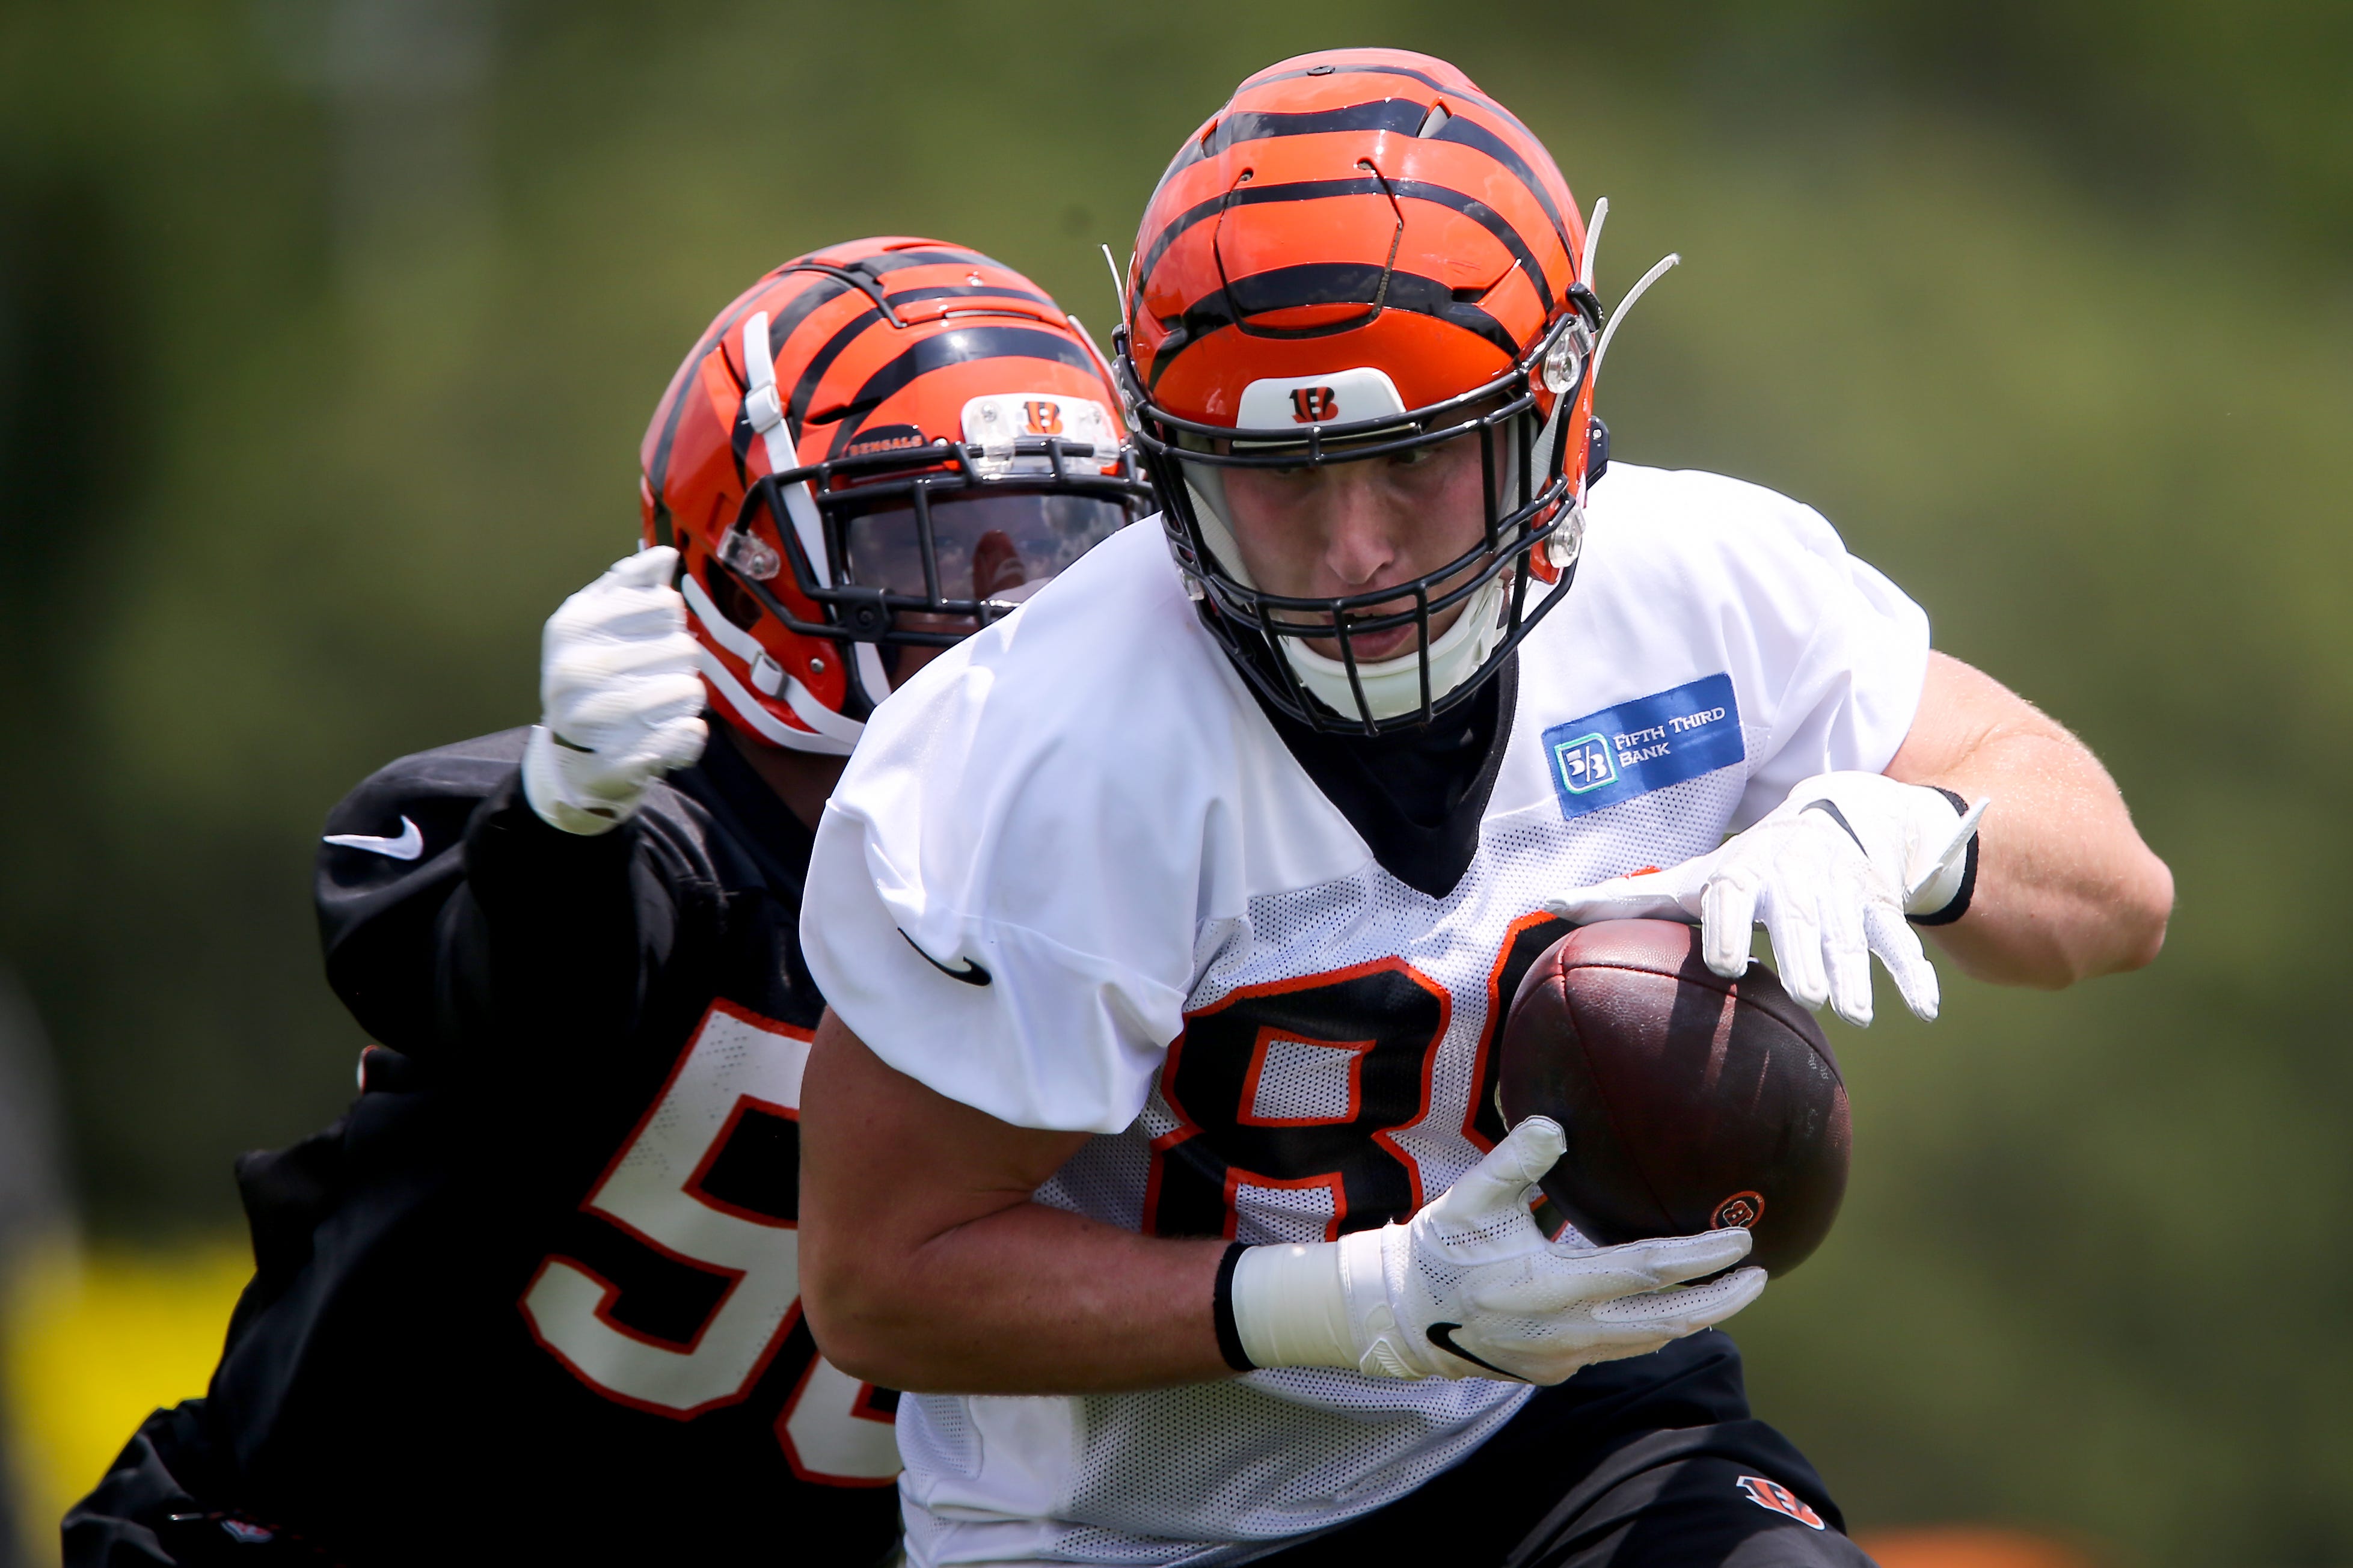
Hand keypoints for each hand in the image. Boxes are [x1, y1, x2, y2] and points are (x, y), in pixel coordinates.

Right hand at [521, 547, 708, 834]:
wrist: (569, 758)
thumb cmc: (591, 679)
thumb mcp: (598, 622)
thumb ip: (630, 584)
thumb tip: (665, 554)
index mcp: (572, 625)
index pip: (664, 603)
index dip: (671, 619)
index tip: (654, 633)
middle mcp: (575, 669)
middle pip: (682, 648)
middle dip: (682, 661)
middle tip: (660, 674)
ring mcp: (591, 719)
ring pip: (688, 691)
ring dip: (688, 696)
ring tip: (664, 702)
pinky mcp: (616, 763)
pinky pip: (680, 738)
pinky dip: (689, 735)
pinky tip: (679, 730)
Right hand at [1230, 1118, 1762, 1384]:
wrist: (1402, 1317)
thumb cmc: (1441, 1248)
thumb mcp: (1470, 1197)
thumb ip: (1516, 1160)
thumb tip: (1558, 1123)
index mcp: (1547, 1286)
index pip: (1643, 1272)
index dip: (1697, 1258)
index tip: (1739, 1239)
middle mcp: (1563, 1332)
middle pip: (1664, 1324)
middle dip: (1719, 1301)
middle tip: (1759, 1275)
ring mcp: (1562, 1358)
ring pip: (1645, 1342)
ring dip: (1691, 1317)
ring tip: (1726, 1290)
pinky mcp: (1556, 1371)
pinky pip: (1616, 1349)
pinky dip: (1650, 1326)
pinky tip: (1665, 1303)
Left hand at [1545, 771, 1985, 1025]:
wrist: (1834, 816)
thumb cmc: (1741, 867)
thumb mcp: (1690, 876)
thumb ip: (1623, 897)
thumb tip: (1545, 905)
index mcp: (1741, 874)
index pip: (1732, 897)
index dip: (1728, 928)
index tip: (1722, 964)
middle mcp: (1793, 879)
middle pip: (1799, 921)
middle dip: (1806, 955)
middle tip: (1809, 997)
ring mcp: (1841, 892)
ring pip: (1852, 936)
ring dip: (1857, 975)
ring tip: (1855, 1016)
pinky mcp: (1881, 906)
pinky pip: (1900, 940)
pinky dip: (1915, 973)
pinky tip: (1924, 1011)